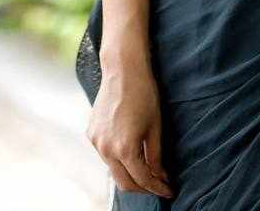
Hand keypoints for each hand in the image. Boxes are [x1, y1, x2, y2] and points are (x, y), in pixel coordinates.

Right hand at [87, 60, 173, 199]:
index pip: (143, 180)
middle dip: (142, 188)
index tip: (168, 191)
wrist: (123, 70)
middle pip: (124, 183)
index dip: (157, 188)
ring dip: (129, 174)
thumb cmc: (144, 94)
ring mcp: (95, 142)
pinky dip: (118, 159)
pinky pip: (105, 155)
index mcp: (124, 149)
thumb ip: (156, 157)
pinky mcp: (91, 134)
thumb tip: (160, 177)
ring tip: (146, 169)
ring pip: (113, 170)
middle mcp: (106, 149)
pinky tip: (129, 152)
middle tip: (158, 185)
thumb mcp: (155, 127)